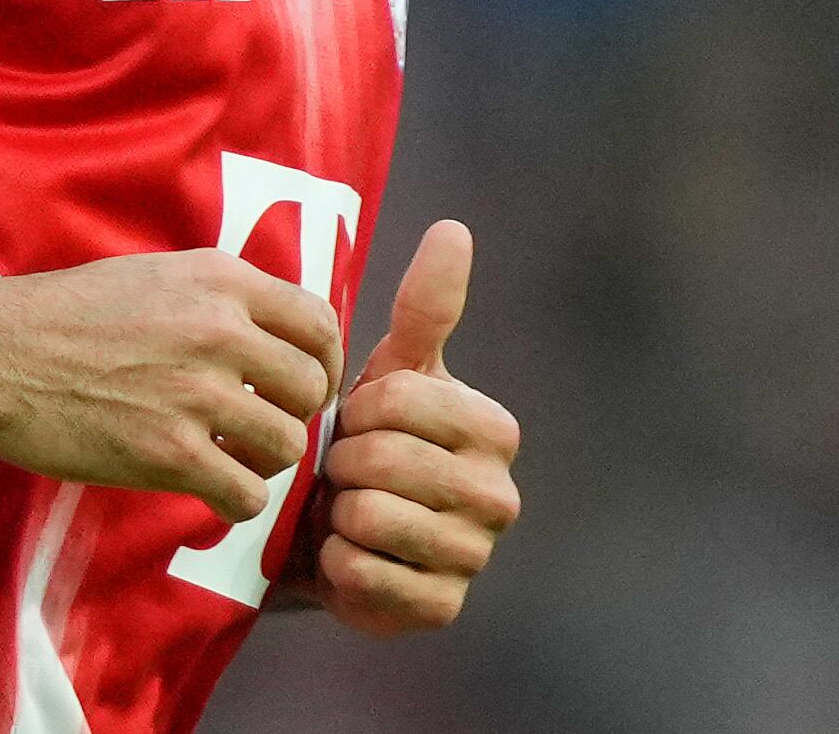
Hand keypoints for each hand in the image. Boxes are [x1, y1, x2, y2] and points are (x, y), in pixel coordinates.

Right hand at [0, 250, 344, 525]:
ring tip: (228, 459)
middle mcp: (219, 329)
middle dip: (292, 416)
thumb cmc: (63, 314)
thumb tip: (273, 337)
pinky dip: (235, 502)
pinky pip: (247, 495)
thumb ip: (218, 298)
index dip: (323, 363)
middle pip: (310, 388)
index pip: (319, 323)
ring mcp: (196, 392)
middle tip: (258, 428)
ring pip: (287, 445)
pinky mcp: (168, 452)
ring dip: (263, 462)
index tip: (300, 385)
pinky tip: (207, 489)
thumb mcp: (153, 275)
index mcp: (219, 280)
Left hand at [301, 220, 520, 633]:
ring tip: (347, 510)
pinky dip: (336, 563)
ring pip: (371, 516)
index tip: (358, 423)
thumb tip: (454, 228)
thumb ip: (425, 306)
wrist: (336, 532)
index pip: (395, 401)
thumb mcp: (393, 371)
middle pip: (382, 459)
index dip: (355, 410)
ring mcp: (475, 557)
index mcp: (494, 429)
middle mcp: (501, 496)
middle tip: (346, 472)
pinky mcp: (440, 609)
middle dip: (343, 462)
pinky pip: (360, 573)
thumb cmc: (369, 440)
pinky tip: (348, 556)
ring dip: (338, 512)